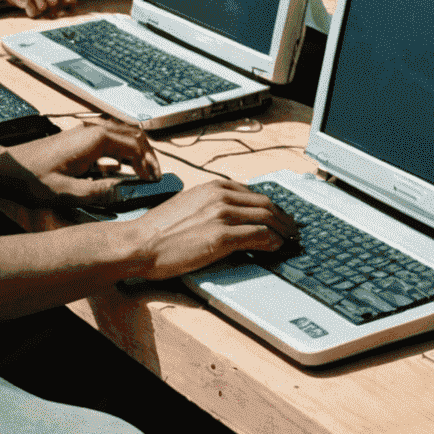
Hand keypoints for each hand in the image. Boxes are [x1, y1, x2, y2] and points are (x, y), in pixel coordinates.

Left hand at [0, 119, 160, 207]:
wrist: (6, 168)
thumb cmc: (32, 178)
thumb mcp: (68, 192)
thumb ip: (100, 192)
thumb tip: (125, 192)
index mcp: (94, 139)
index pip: (135, 145)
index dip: (149, 163)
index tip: (155, 179)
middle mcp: (92, 130)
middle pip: (132, 136)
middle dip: (147, 155)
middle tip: (154, 176)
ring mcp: (85, 133)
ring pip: (121, 136)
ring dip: (134, 152)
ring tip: (142, 173)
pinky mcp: (78, 140)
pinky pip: (108, 141)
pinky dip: (119, 153)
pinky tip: (118, 171)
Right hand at [126, 180, 300, 279]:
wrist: (140, 244)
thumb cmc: (160, 229)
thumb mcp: (190, 205)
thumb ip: (213, 205)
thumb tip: (233, 215)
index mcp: (213, 186)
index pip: (254, 193)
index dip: (272, 206)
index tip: (280, 215)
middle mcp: (220, 196)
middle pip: (265, 204)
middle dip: (284, 218)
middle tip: (293, 229)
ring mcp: (222, 215)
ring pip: (266, 218)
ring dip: (283, 230)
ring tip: (289, 240)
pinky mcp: (221, 237)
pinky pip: (258, 236)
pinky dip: (272, 242)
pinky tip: (276, 248)